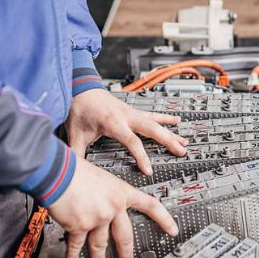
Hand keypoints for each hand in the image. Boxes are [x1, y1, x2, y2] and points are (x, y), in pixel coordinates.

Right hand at [47, 155, 177, 257]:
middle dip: (126, 253)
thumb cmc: (73, 168)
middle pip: (125, 236)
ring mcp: (97, 219)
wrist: (57, 172)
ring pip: (100, 245)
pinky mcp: (80, 227)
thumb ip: (103, 192)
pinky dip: (73, 252)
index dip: (164, 219)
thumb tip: (100, 199)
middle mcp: (112, 208)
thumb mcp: (99, 176)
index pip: (151, 206)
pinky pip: (77, 244)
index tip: (172, 229)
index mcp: (121, 192)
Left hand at [65, 89, 187, 173]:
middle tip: (181, 151)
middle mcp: (126, 116)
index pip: (132, 142)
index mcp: (114, 123)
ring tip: (184, 141)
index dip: (142, 157)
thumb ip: (77, 152)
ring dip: (171, 132)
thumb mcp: (76, 133)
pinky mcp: (132, 110)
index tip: (148, 170)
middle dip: (168, 141)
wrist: (80, 87)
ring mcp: (131, 112)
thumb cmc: (80, 108)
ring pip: (156, 122)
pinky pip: (153, 115)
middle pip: (152, 130)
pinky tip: (177, 120)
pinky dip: (166, 117)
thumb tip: (74, 169)